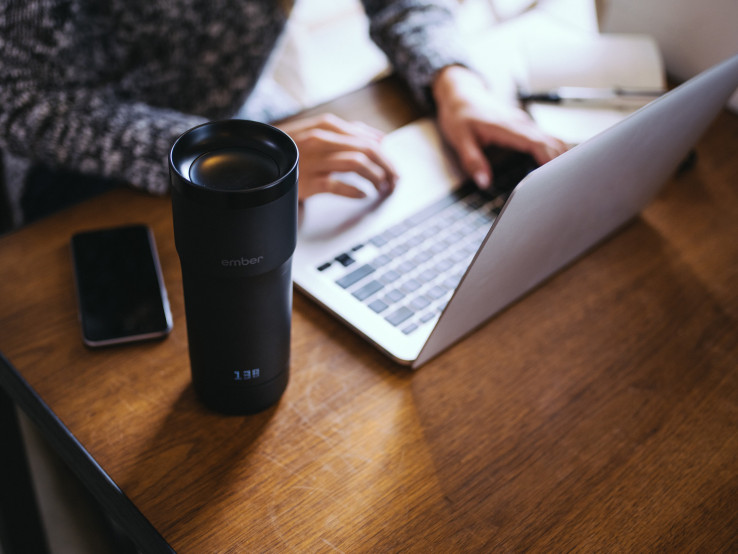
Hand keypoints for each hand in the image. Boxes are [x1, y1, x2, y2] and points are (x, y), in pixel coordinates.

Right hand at [276, 114, 397, 200]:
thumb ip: (350, 133)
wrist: (259, 161)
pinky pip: (338, 185)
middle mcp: (322, 140)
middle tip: (395, 180)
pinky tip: (363, 195)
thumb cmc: (293, 148)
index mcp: (326, 126)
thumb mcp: (320, 133)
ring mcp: (314, 160)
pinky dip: (355, 191)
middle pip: (366, 150)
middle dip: (386, 166)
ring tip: (382, 187)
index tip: (394, 169)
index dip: (385, 155)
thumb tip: (381, 138)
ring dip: (375, 177)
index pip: (366, 139)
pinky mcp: (308, 180)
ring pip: (357, 164)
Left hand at [432, 65, 567, 188]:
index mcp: (506, 126)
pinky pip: (544, 137)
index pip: (536, 142)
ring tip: (564, 177)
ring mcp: (523, 123)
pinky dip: (552, 150)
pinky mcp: (523, 125)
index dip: (548, 158)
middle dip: (561, 160)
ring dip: (560, 155)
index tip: (555, 175)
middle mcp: (519, 123)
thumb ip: (472, 161)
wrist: (460, 93)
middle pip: (550, 141)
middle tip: (564, 183)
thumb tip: (483, 181)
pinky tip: (553, 165)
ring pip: (550, 138)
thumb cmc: (459, 114)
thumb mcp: (460, 139)